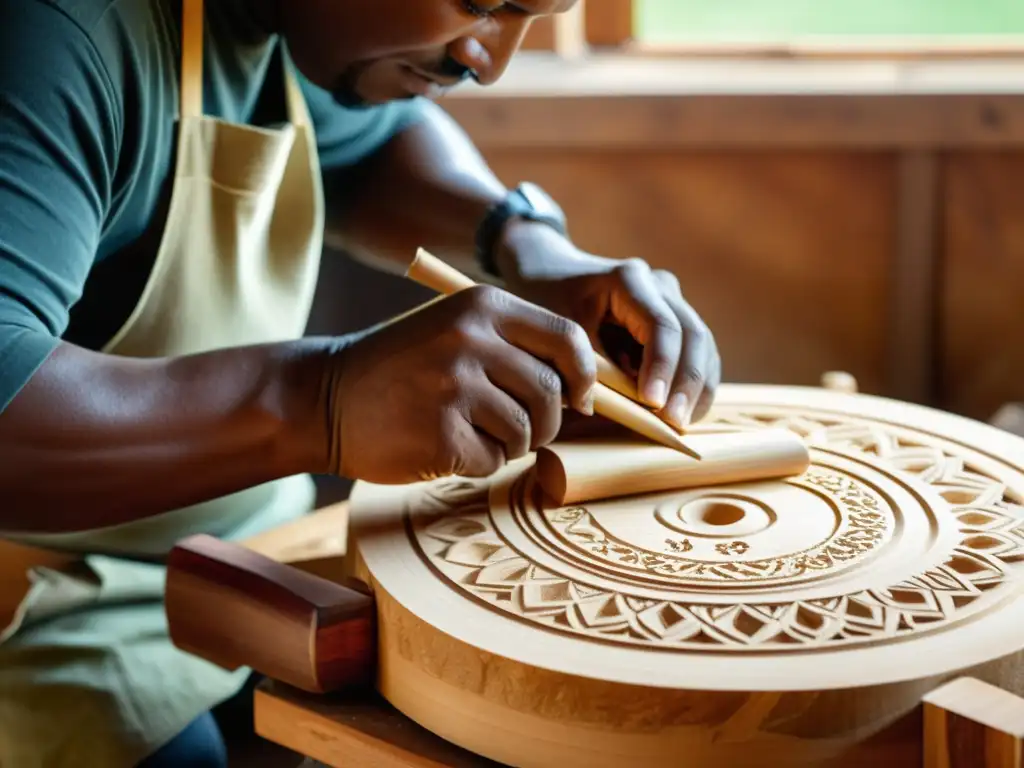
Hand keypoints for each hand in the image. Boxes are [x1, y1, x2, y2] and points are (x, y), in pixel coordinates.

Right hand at [326, 285, 597, 483]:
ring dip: (509, 445)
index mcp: (482, 306)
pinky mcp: (441, 434)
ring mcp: (454, 386)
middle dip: (545, 422)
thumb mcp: (455, 331)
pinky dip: (477, 463)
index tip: (579, 399)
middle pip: (550, 393)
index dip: (583, 376)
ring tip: (471, 433)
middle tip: (517, 429)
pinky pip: (492, 461)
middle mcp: (471, 339)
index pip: (567, 338)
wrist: (323, 397)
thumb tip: (585, 390)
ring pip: (526, 432)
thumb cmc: (400, 368)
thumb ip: (514, 347)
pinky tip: (444, 446)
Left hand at [495, 222, 720, 429]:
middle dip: (687, 383)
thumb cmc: (547, 303)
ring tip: (681, 425)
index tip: (652, 404)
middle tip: (674, 424)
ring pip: (702, 346)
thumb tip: (624, 409)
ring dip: (697, 388)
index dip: (661, 367)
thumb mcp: (559, 334)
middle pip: (692, 335)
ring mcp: (671, 300)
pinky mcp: (674, 319)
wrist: (546, 274)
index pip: (661, 326)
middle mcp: (658, 285)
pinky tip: (684, 413)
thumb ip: (589, 367)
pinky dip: (693, 384)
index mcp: (628, 280)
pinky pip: (696, 353)